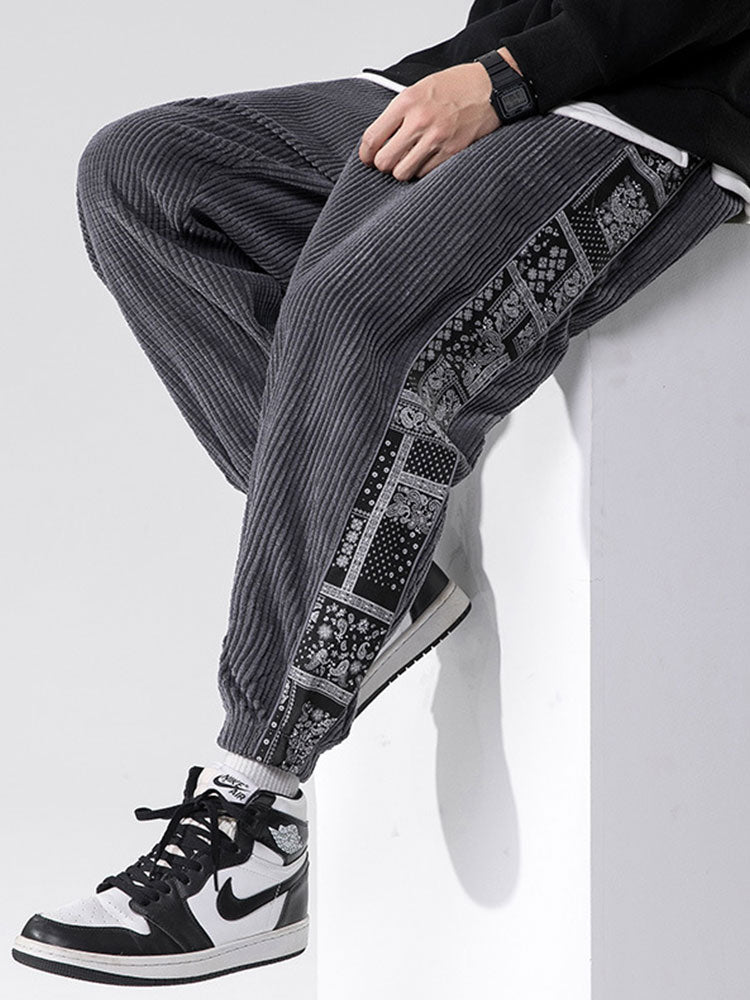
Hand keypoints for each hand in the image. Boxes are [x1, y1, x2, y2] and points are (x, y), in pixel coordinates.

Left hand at [358, 49, 520, 181]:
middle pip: (384, 161)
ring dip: (403, 170)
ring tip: (409, 160)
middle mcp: (419, 120)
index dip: (366, 153)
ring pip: (402, 172)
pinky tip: (427, 158)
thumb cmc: (455, 86)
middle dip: (383, 164)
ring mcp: (436, 138)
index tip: (368, 157)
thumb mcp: (420, 88)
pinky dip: (422, 170)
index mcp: (406, 102)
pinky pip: (424, 173)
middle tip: (389, 160)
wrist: (490, 88)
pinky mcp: (451, 152)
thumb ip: (398, 113)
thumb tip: (378, 140)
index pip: (372, 138)